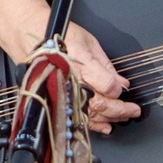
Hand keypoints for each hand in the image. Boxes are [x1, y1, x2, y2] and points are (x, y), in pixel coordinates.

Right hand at [0, 0, 140, 133]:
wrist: (28, 37)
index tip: (123, 89)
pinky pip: (76, 117)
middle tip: (133, 110)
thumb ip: (106, 66)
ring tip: (123, 118)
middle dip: (121, 110)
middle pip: (102, 104)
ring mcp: (62, 93)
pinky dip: (93, 124)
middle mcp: (72, 82)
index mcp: (81, 65)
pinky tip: (105, 127)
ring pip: (91, 114)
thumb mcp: (88, 43)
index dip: (119, 90)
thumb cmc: (56, 35)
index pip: (108, 87)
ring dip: (110, 118)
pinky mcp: (56, 100)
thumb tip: (121, 81)